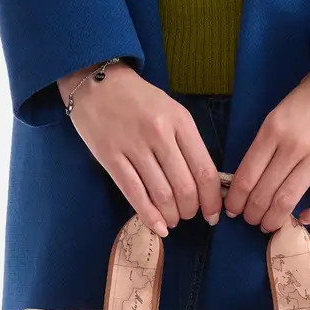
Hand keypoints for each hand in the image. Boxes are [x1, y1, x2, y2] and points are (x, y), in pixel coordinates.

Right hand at [57, 62, 222, 234]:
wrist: (96, 81)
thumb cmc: (138, 100)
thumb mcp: (171, 111)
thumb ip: (187, 144)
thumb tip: (203, 185)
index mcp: (180, 121)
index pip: (204, 170)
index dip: (212, 200)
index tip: (213, 214)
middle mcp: (159, 133)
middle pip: (185, 187)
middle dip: (191, 210)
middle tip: (188, 215)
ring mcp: (133, 145)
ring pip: (162, 195)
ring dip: (172, 215)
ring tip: (173, 219)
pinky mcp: (111, 157)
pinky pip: (135, 194)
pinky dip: (150, 217)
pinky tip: (159, 227)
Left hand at [223, 34, 309, 231]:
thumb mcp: (282, 110)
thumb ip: (269, 142)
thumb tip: (254, 177)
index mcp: (274, 128)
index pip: (247, 174)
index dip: (236, 199)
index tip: (233, 210)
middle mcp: (294, 143)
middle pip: (264, 192)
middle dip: (253, 214)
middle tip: (252, 221)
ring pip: (288, 200)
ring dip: (274, 219)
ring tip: (270, 226)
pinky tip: (304, 220)